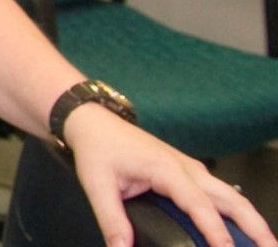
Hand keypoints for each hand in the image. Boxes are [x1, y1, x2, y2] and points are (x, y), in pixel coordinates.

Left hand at [66, 104, 275, 246]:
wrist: (95, 121)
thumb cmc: (98, 148)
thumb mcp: (97, 184)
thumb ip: (111, 219)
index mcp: (168, 170)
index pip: (199, 205)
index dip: (215, 230)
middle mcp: (187, 169)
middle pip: (232, 199)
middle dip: (254, 226)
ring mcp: (192, 169)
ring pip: (232, 196)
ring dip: (251, 219)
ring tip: (265, 244)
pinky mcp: (190, 173)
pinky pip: (220, 193)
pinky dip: (237, 212)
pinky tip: (240, 229)